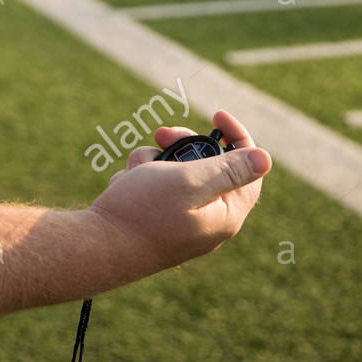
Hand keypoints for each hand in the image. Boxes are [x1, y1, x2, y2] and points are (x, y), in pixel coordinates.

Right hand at [87, 109, 270, 282]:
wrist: (94, 247)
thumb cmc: (142, 213)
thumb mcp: (189, 182)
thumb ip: (228, 170)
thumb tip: (266, 159)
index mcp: (225, 214)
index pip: (248, 168)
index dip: (236, 137)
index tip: (215, 114)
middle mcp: (207, 221)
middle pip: (209, 166)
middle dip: (184, 145)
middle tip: (162, 133)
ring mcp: (181, 222)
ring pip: (177, 172)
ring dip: (155, 160)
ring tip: (137, 169)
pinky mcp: (156, 222)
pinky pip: (156, 187)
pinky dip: (141, 178)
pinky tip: (126, 186)